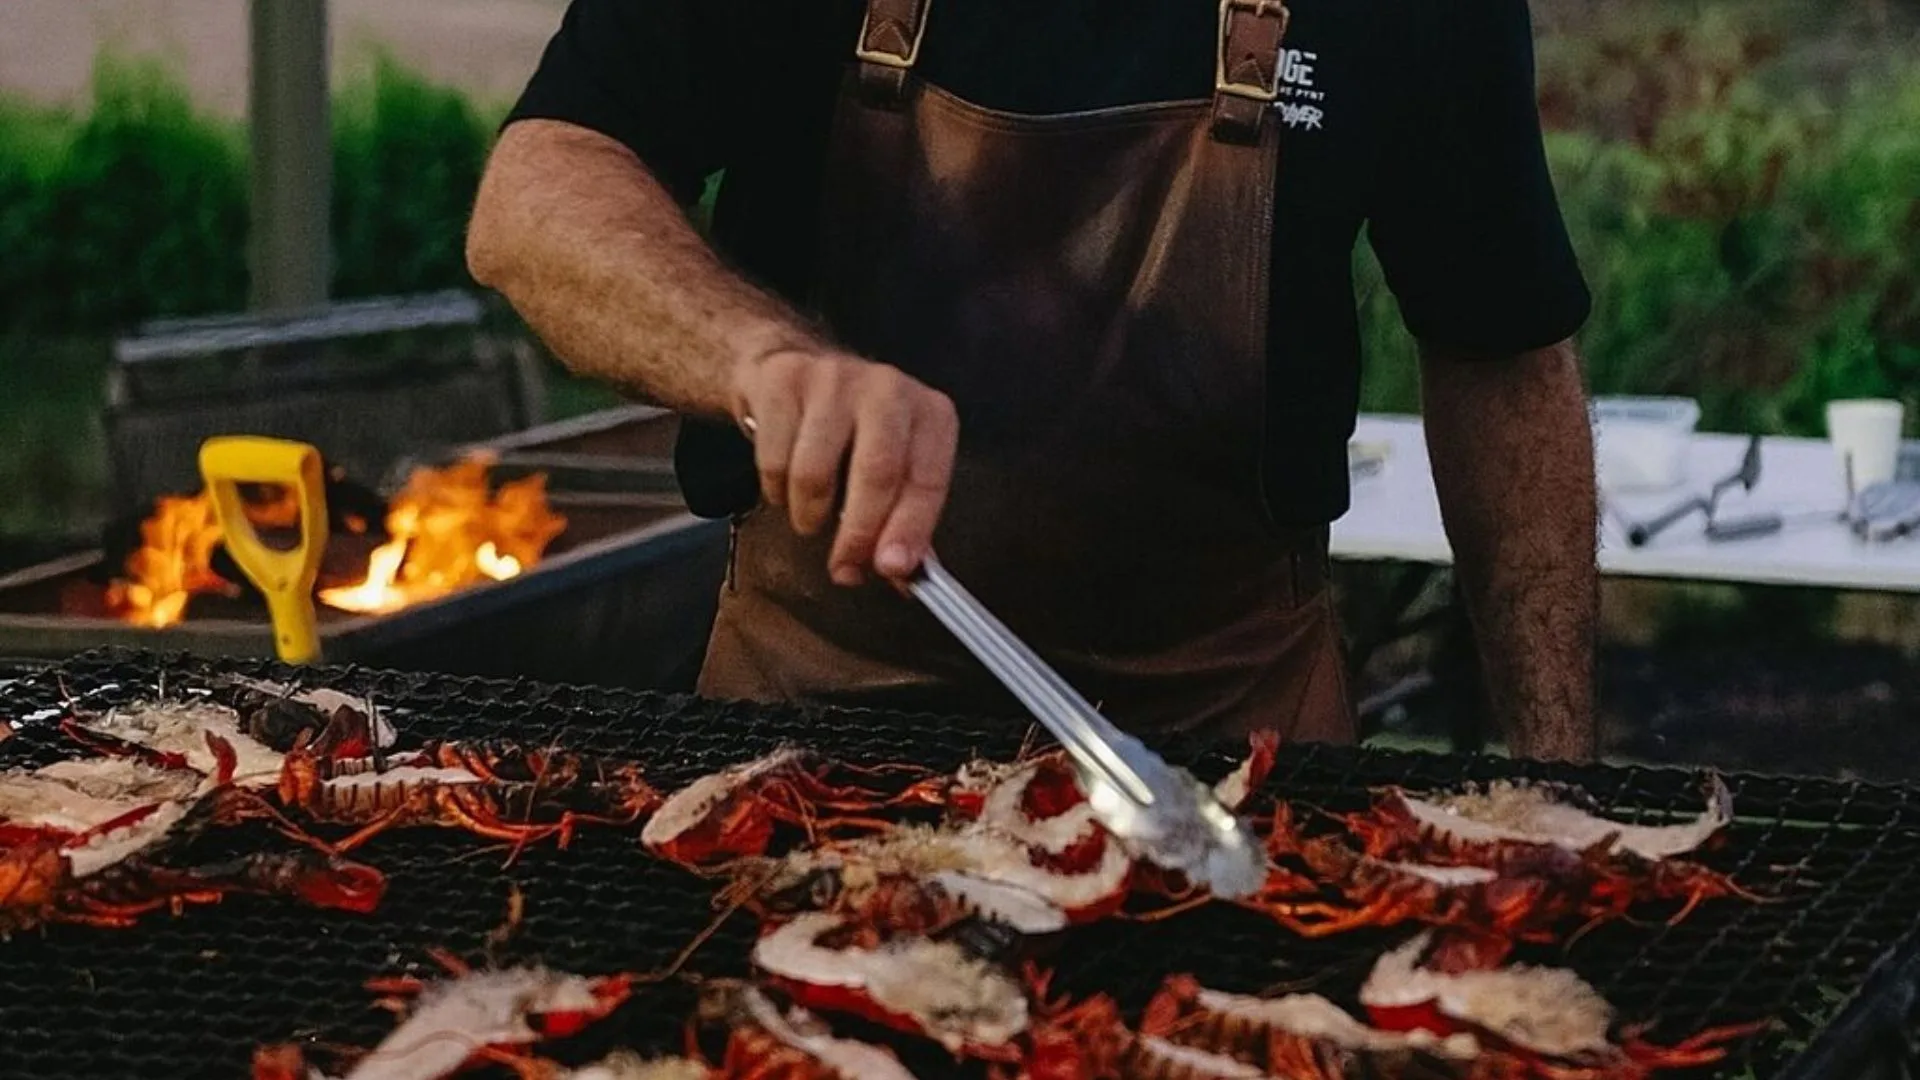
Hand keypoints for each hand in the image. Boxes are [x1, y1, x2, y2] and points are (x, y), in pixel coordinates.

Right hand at [730, 349, 958, 585]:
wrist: (793, 369)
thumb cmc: (851, 432)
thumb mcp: (892, 470)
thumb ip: (901, 524)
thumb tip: (899, 574)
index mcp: (929, 414)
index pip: (926, 479)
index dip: (910, 530)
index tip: (891, 569)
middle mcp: (889, 388)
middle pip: (877, 473)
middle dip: (859, 533)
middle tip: (844, 566)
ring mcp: (835, 379)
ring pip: (815, 472)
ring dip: (809, 514)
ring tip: (811, 515)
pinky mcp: (785, 381)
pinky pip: (774, 460)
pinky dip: (776, 490)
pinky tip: (784, 483)